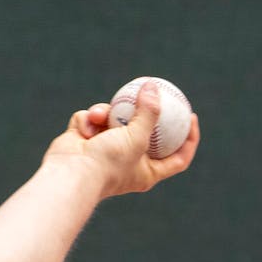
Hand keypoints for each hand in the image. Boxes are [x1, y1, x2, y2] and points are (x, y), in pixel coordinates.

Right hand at [42, 80, 200, 197]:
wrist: (70, 174)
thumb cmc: (108, 163)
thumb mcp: (136, 138)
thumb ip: (148, 113)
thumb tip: (153, 87)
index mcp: (148, 172)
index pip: (178, 158)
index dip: (189, 140)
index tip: (191, 117)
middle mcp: (130, 162)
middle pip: (146, 133)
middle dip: (147, 114)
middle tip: (157, 93)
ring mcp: (107, 150)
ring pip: (115, 119)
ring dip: (107, 114)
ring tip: (101, 116)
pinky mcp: (87, 139)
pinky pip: (93, 120)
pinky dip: (89, 121)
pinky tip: (83, 129)